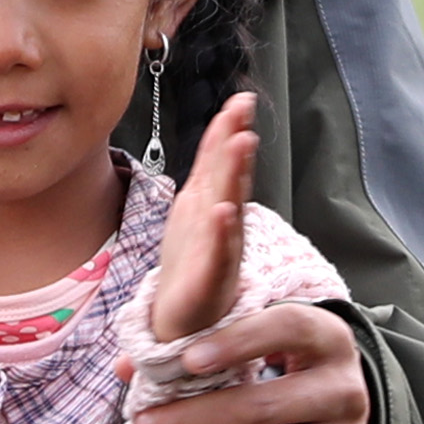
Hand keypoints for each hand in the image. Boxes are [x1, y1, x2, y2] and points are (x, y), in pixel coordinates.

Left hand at [126, 299, 366, 423]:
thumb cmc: (278, 383)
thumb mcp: (252, 354)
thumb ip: (194, 348)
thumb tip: (127, 368)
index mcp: (327, 340)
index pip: (289, 327)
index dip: (238, 340)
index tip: (186, 361)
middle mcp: (346, 391)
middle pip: (263, 404)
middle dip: (194, 418)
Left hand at [136, 92, 257, 348]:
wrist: (180, 325)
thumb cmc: (190, 265)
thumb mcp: (196, 209)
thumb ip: (210, 171)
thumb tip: (223, 130)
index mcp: (211, 205)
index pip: (221, 161)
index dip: (229, 129)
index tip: (240, 98)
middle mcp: (219, 224)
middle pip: (229, 177)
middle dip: (235, 142)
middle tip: (243, 111)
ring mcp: (217, 251)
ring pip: (228, 207)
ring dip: (234, 176)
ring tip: (241, 144)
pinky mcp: (208, 282)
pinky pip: (216, 254)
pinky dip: (221, 233)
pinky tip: (223, 212)